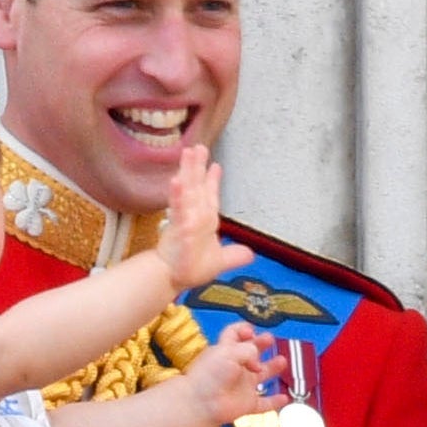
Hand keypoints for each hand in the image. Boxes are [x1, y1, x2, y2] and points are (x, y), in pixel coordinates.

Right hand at [159, 145, 252, 290]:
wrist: (175, 279)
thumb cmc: (191, 268)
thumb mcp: (220, 261)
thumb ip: (234, 256)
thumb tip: (251, 254)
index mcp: (205, 220)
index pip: (210, 196)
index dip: (212, 181)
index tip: (216, 166)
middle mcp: (195, 215)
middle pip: (197, 186)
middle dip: (198, 166)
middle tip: (198, 147)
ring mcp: (186, 219)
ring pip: (188, 190)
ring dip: (188, 171)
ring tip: (188, 153)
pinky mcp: (179, 228)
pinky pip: (178, 209)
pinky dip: (178, 195)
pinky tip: (177, 180)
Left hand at [182, 323, 287, 424]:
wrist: (202, 403)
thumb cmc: (212, 374)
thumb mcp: (230, 352)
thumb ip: (249, 351)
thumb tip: (258, 365)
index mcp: (226, 351)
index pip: (234, 334)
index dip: (243, 329)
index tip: (251, 331)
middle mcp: (235, 367)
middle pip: (250, 352)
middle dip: (261, 344)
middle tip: (270, 339)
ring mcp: (242, 386)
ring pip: (261, 376)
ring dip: (272, 368)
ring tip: (282, 360)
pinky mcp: (247, 404)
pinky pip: (264, 404)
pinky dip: (275, 402)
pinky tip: (285, 397)